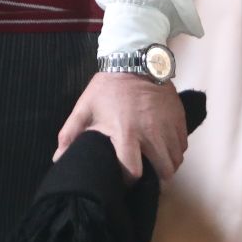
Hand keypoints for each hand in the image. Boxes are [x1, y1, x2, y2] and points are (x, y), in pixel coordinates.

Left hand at [55, 71, 187, 182]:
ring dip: (168, 165)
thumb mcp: (85, 108)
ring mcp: (168, 126)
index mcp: (126, 132)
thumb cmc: (108, 88)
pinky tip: (165, 146)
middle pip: (164, 171)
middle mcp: (152, 133)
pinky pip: (183, 145)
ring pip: (176, 160)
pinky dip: (176, 150)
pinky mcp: (180, 119)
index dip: (128, 181)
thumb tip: (58, 159)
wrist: (135, 60)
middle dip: (156, 178)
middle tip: (148, 175)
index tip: (125, 180)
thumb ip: (70, 134)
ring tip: (157, 162)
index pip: (133, 171)